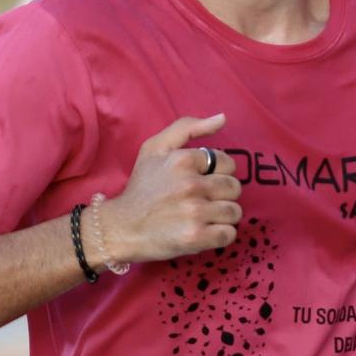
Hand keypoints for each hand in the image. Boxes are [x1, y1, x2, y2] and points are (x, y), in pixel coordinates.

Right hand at [94, 114, 241, 263]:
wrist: (121, 228)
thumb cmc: (142, 187)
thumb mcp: (155, 148)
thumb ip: (188, 127)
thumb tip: (223, 118)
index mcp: (183, 160)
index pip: (227, 163)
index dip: (217, 174)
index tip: (201, 181)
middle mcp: (190, 185)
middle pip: (234, 188)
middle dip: (222, 195)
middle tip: (202, 201)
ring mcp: (194, 212)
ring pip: (234, 212)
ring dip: (222, 217)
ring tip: (202, 217)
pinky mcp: (196, 237)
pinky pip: (229, 234)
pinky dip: (220, 235)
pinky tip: (204, 231)